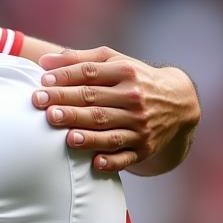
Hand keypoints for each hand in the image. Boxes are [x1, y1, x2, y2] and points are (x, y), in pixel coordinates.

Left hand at [32, 47, 199, 173]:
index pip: (91, 74)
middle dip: (68, 105)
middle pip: (95, 102)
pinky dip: (112, 161)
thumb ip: (78, 59)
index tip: (43, 82)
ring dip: (87, 135)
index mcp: (126, 73)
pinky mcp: (143, 148)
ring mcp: (140, 125)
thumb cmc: (134, 79)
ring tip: (66, 136)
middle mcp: (134, 99)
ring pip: (109, 131)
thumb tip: (43, 62)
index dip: (66, 77)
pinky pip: (126, 157)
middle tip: (43, 107)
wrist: (179, 102)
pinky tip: (95, 163)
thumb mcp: (114, 62)